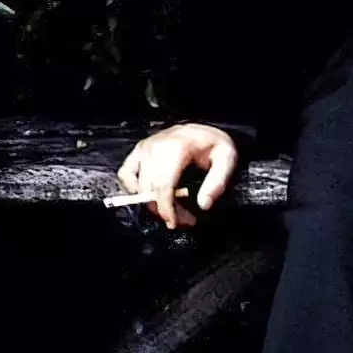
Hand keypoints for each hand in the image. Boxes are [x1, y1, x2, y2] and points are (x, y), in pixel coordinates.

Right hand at [116, 122, 239, 229]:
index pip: (164, 185)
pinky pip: (125, 173)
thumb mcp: (226, 159)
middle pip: (152, 189)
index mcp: (176, 148)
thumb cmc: (213, 143)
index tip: (174, 222)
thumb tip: (204, 204)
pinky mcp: (139, 150)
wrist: (202, 130)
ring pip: (139, 186)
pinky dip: (133, 188)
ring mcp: (145, 148)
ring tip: (172, 208)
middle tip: (184, 219)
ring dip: (153, 203)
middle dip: (166, 210)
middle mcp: (156, 147)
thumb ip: (217, 182)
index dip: (166, 208)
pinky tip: (148, 195)